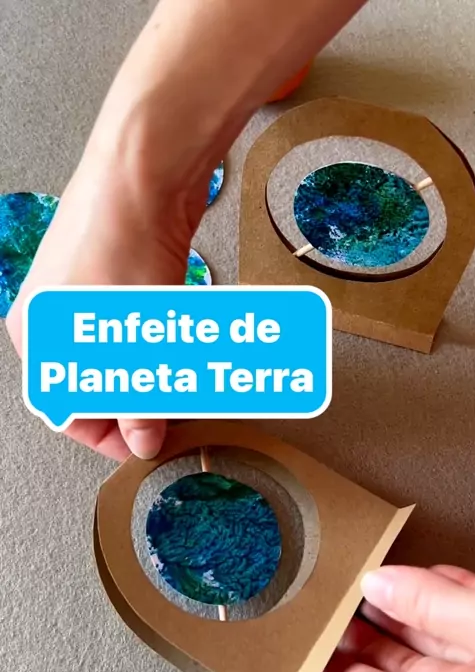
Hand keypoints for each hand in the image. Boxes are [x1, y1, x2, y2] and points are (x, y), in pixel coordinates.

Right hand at [6, 99, 210, 460]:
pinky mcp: (113, 274)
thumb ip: (138, 398)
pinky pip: (128, 326)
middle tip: (172, 407)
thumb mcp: (132, 338)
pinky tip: (174, 339)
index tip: (150, 441)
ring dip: (146, 372)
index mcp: (39, 339)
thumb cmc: (121, 246)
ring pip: (114, 357)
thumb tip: (142, 441)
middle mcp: (52, 318)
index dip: (111, 433)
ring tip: (178, 371)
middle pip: (92, 384)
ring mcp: (81, 294)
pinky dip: (151, 341)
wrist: (142, 170)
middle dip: (133, 400)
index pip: (68, 411)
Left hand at [319, 564, 474, 671]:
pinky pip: (472, 620)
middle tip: (333, 604)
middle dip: (366, 633)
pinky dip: (447, 596)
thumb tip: (380, 585)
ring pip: (438, 642)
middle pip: (404, 667)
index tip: (308, 648)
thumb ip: (434, 607)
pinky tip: (430, 577)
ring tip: (372, 583)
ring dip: (405, 608)